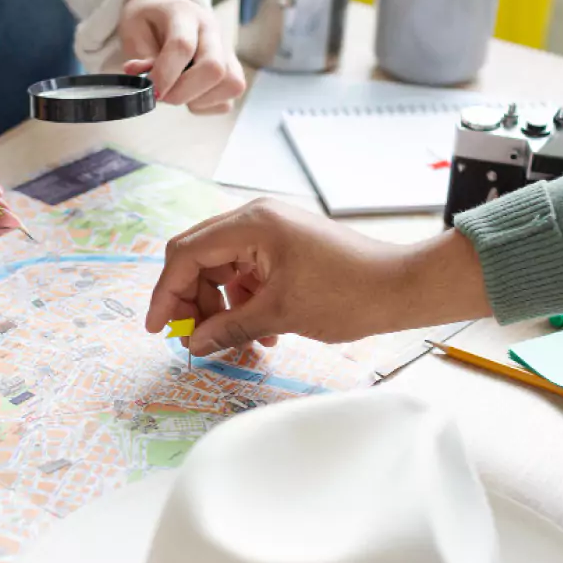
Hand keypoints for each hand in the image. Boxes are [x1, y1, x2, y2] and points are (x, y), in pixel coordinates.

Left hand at [119, 0, 245, 113]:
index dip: (164, 75)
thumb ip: (142, 59)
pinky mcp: (232, 71)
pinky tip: (189, 94)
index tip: (150, 91)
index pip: (183, 46)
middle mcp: (212, 31)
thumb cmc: (149, 22)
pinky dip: (206, 106)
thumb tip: (148, 85)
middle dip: (183, 92)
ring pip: (230, 85)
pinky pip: (227, 101)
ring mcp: (227, 51)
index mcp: (185, 14)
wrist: (166, 7)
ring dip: (198, 100)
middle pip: (214, 68)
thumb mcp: (135, 32)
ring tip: (177, 92)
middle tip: (161, 95)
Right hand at [145, 198, 492, 354]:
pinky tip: (261, 331)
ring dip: (219, 305)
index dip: (166, 293)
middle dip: (191, 300)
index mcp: (251, 225)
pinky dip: (242, 301)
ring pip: (220, 268)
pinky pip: (245, 272)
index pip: (186, 254)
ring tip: (234, 339)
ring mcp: (270, 230)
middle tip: (192, 336)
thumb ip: (227, 328)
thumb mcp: (279, 315)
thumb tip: (193, 343)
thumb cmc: (349, 293)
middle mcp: (255, 219)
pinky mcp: (283, 245)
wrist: (403, 287)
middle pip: (198, 257)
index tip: (159, 327)